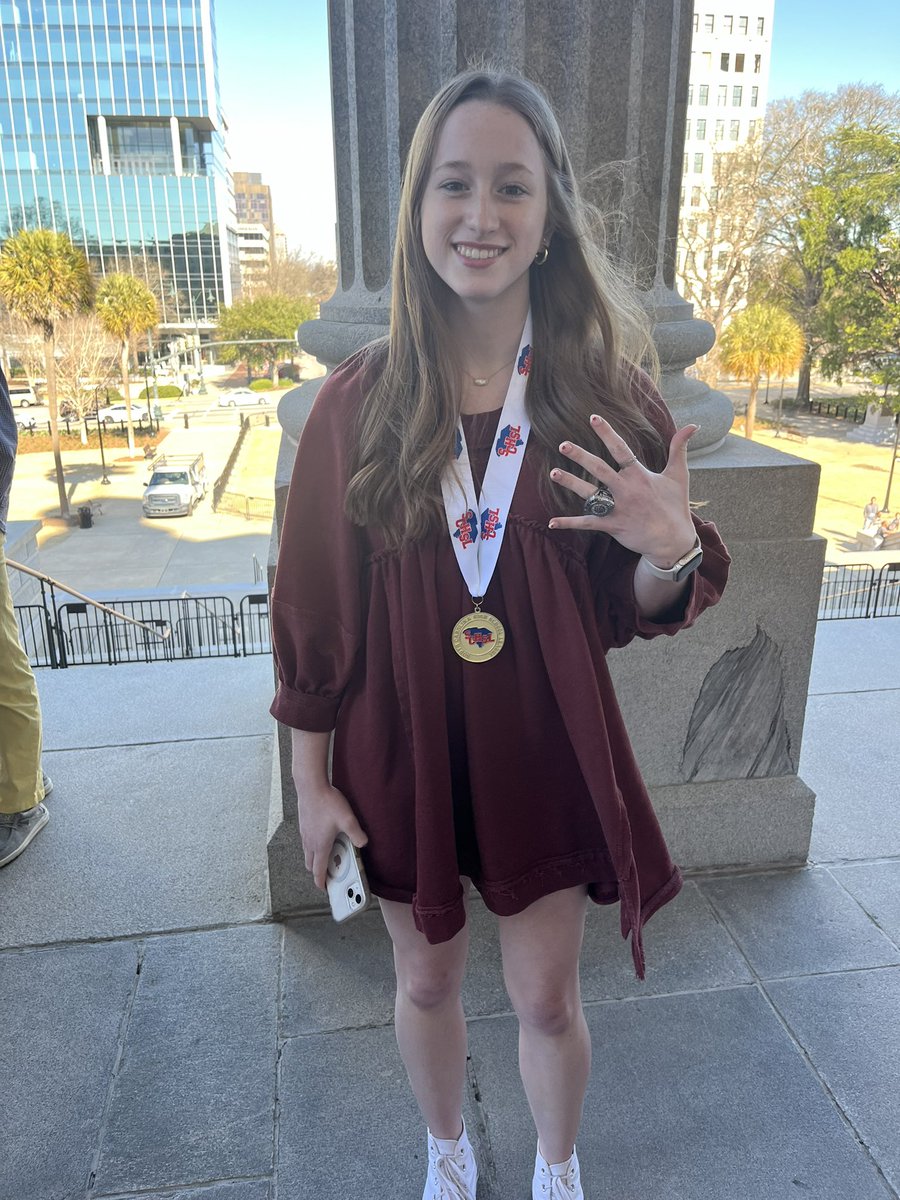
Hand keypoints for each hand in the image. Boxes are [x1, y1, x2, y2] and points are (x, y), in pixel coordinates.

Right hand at [293, 778, 367, 890]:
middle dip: (318, 872)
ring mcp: (304, 834)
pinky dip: (313, 847)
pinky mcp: (303, 825)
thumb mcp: (347, 819)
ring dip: (315, 859)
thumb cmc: (327, 802)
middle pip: (311, 865)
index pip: (318, 871)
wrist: (310, 786)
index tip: (325, 888)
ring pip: (307, 854)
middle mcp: (309, 842)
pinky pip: (306, 843)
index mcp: (320, 845)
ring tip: (328, 856)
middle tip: (329, 874)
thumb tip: (364, 843)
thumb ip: (356, 834)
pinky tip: (323, 837)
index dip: (321, 882)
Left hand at [548, 414, 697, 566]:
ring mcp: (618, 508)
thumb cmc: (675, 506)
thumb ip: (679, 449)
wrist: (673, 541)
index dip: (607, 433)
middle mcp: (626, 490)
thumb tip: (692, 425)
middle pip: (599, 469)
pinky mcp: (612, 526)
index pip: (621, 449)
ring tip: (553, 473)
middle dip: (581, 456)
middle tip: (563, 444)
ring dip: (570, 483)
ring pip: (590, 494)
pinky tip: (552, 522)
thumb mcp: (679, 475)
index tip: (593, 418)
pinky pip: (587, 523)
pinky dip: (569, 523)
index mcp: (639, 475)